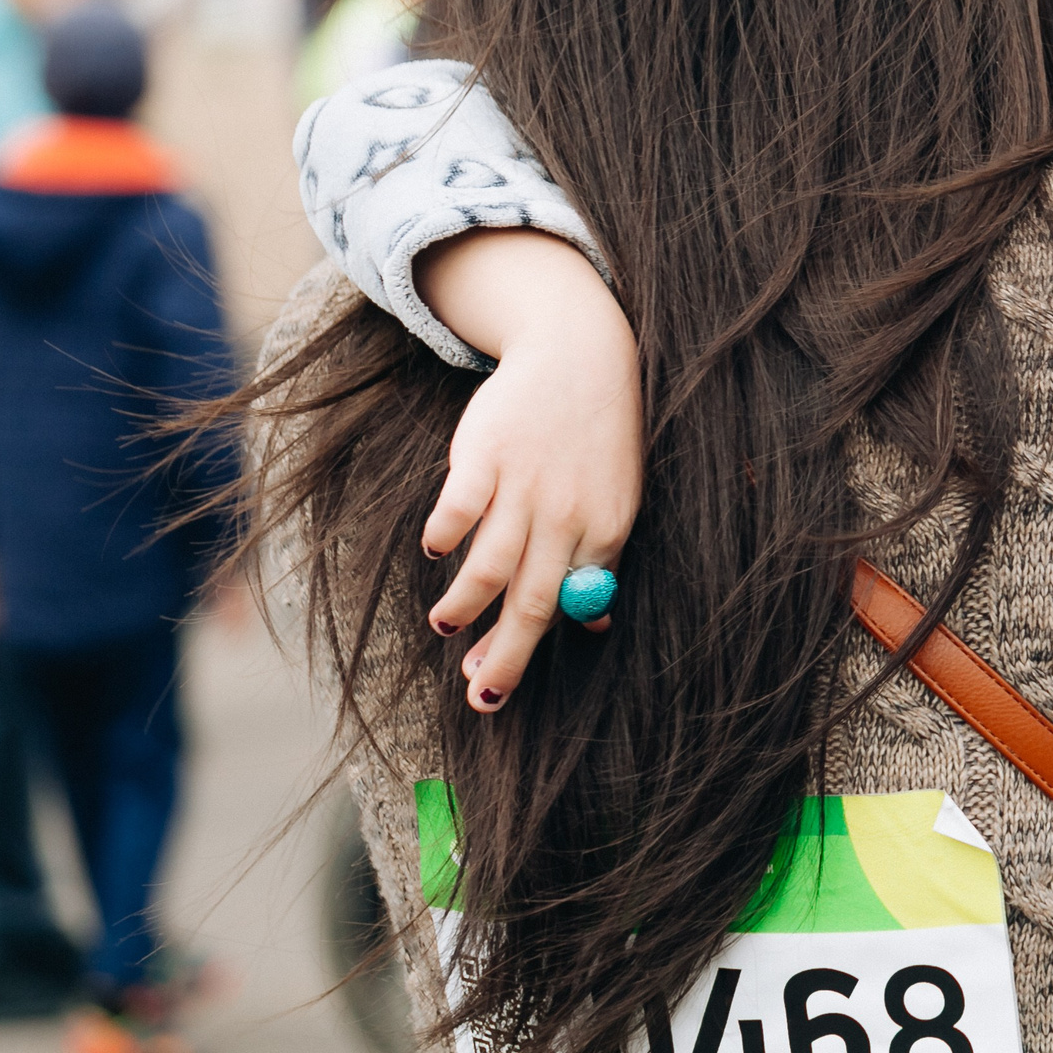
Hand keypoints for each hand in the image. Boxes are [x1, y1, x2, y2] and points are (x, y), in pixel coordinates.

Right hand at [414, 230, 641, 711]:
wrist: (580, 354)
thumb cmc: (595, 437)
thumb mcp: (617, 498)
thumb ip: (603, 558)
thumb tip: (598, 625)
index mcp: (607, 527)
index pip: (569, 605)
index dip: (529, 649)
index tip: (495, 683)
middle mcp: (569, 513)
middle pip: (534, 600)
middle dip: (505, 656)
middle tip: (479, 698)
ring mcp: (527, 483)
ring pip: (493, 564)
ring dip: (466, 604)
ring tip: (445, 625)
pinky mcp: (487, 453)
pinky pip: (461, 506)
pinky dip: (445, 533)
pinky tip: (435, 550)